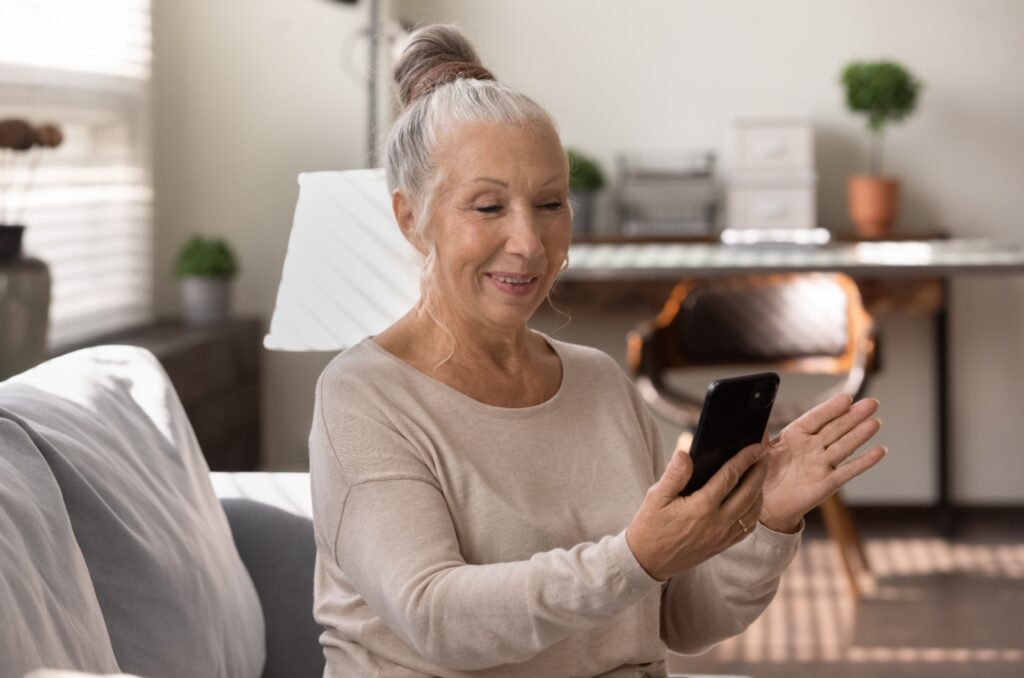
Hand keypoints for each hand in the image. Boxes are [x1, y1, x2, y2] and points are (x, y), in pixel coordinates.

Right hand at [626, 443, 768, 580]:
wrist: (647, 561)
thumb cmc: (649, 526)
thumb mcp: (655, 497)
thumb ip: (674, 475)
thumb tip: (685, 454)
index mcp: (701, 508)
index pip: (730, 476)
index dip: (745, 458)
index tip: (757, 445)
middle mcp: (717, 523)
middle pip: (749, 492)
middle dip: (760, 471)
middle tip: (765, 454)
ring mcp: (722, 537)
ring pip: (752, 511)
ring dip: (760, 490)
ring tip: (759, 474)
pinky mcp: (722, 546)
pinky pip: (747, 527)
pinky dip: (755, 511)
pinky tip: (752, 500)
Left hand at [759, 395, 885, 532]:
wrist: (766, 505)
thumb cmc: (762, 474)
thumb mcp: (757, 453)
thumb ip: (759, 438)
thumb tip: (752, 420)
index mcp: (794, 436)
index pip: (815, 418)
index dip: (830, 409)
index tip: (846, 398)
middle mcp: (812, 447)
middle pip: (836, 428)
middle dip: (853, 415)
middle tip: (872, 403)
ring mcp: (821, 464)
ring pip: (844, 446)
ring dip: (860, 434)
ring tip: (875, 422)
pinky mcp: (828, 483)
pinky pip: (848, 471)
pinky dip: (864, 462)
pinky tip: (879, 451)